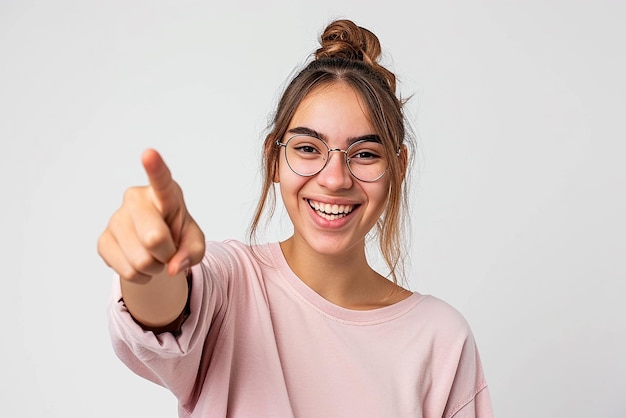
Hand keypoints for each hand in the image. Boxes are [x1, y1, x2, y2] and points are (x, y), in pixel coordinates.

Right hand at [97, 149, 204, 281]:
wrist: (157, 248)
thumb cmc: (179, 235)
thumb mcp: (195, 243)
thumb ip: (193, 253)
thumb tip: (172, 267)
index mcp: (165, 193)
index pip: (160, 179)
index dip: (155, 168)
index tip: (148, 153)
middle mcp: (136, 199)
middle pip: (154, 238)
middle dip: (167, 253)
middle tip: (168, 248)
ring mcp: (116, 218)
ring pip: (141, 260)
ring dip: (155, 267)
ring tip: (155, 255)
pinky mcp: (103, 240)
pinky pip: (128, 272)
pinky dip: (142, 276)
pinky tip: (141, 263)